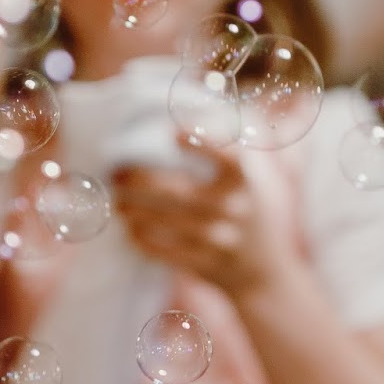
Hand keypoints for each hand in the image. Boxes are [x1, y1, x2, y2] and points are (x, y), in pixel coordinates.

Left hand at [111, 136, 296, 297]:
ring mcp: (220, 239)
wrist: (267, 272)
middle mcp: (235, 209)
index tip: (173, 134)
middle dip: (136, 181)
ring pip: (162, 222)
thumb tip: (188, 111)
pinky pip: (162, 250)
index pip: (229, 159)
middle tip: (116, 173)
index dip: (202, 144)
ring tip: (118, 200)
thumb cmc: (252, 208)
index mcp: (247, 181)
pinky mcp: (204, 264)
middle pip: (175, 192)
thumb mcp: (257, 175)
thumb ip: (230, 145)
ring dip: (131, 209)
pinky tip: (130, 226)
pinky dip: (141, 237)